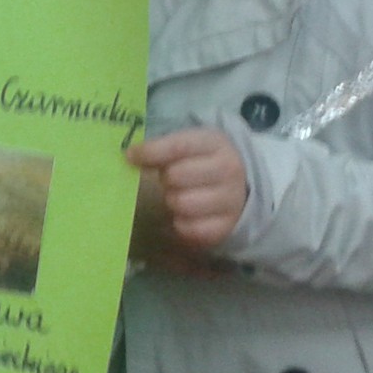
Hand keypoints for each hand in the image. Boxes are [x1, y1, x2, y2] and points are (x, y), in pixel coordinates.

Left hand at [125, 128, 248, 250]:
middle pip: (176, 176)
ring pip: (181, 204)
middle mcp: (228, 169)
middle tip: (170, 179)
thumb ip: (162, 147)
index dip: (150, 152)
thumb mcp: (190, 145)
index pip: (177, 146)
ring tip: (179, 195)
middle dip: (166, 178)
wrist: (241, 185)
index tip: (130, 156)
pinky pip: (190, 229)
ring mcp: (231, 199)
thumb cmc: (203, 161)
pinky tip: (185, 215)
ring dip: (172, 201)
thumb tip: (130, 156)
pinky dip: (181, 224)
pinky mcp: (227, 227)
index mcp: (215, 143)